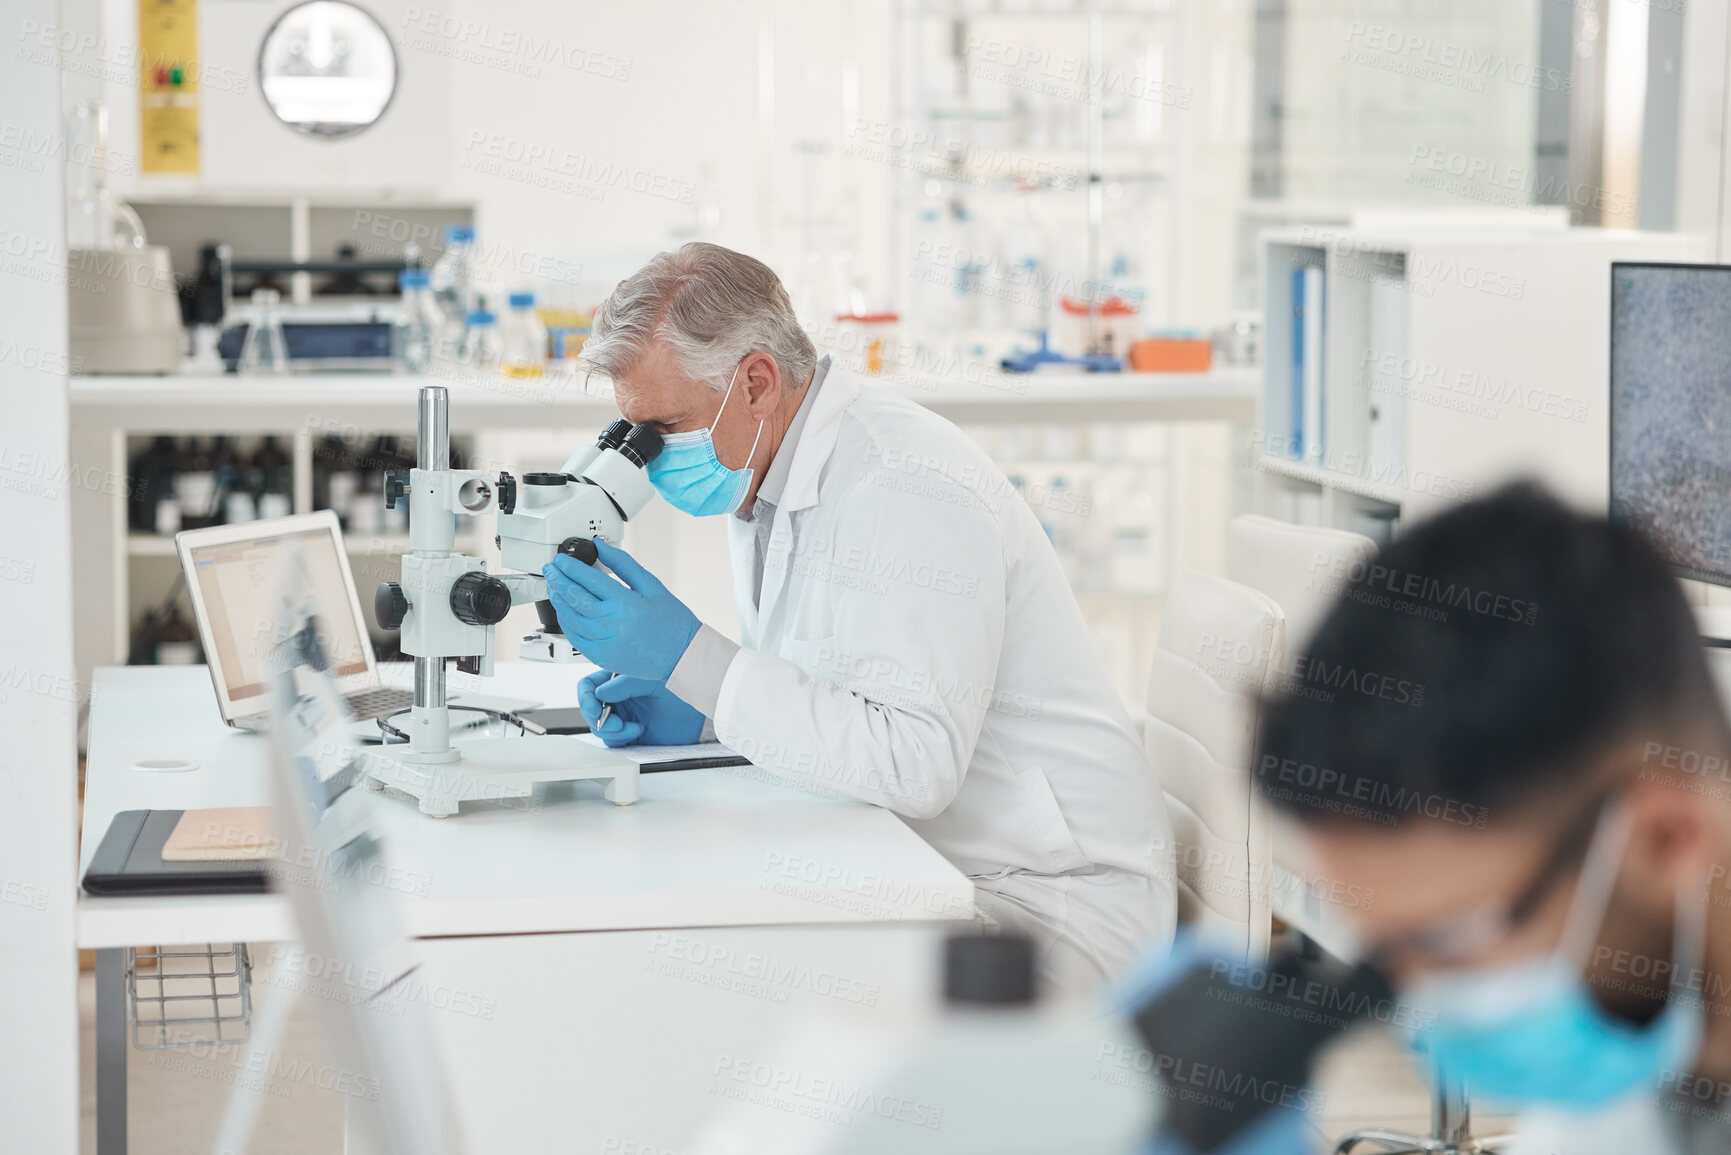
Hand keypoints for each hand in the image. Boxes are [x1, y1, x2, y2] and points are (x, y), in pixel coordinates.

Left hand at [542, 538, 700, 682]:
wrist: (682, 656)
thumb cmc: (672, 622)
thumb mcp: (651, 585)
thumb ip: (623, 564)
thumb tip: (600, 547)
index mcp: (627, 603)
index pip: (589, 580)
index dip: (570, 567)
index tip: (561, 559)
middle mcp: (613, 624)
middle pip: (574, 598)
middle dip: (558, 580)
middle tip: (551, 569)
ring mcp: (605, 643)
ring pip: (570, 618)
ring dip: (558, 600)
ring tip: (555, 587)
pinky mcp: (602, 657)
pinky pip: (575, 638)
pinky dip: (566, 622)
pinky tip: (565, 611)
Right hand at [578, 669, 704, 747]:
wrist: (700, 704)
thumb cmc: (680, 684)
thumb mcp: (649, 679)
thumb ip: (623, 685)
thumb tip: (600, 694)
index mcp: (618, 680)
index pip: (588, 686)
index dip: (586, 699)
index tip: (596, 710)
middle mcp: (618, 698)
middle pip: (590, 711)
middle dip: (600, 720)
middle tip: (617, 724)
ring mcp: (624, 716)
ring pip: (600, 729)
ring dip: (612, 732)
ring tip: (633, 728)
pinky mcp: (631, 734)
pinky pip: (613, 741)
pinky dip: (621, 739)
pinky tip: (638, 731)